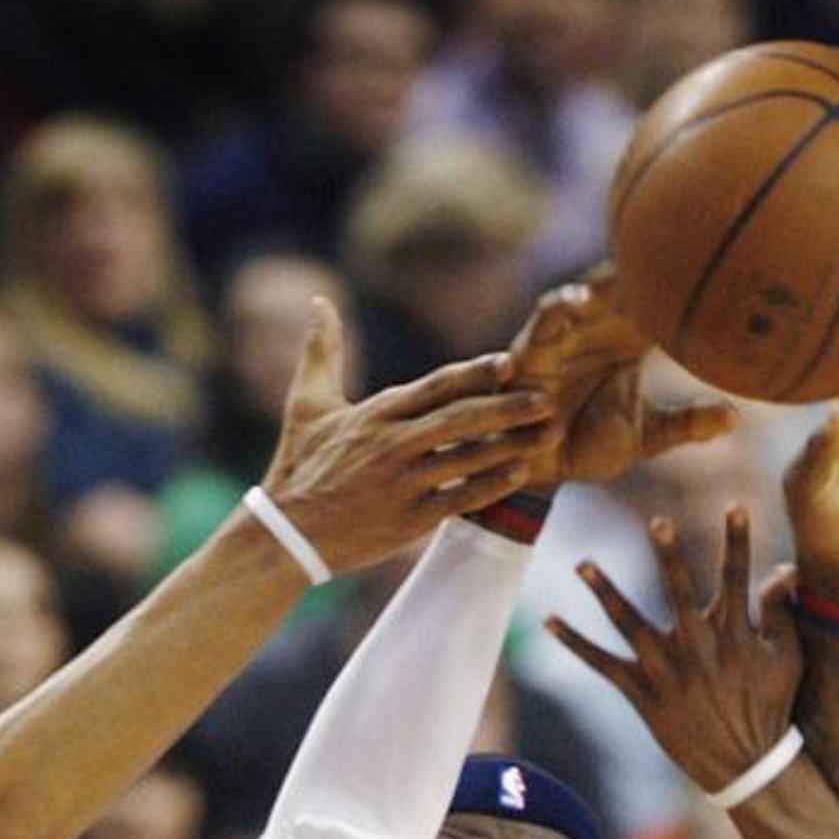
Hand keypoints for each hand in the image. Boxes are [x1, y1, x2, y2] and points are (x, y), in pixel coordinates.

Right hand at [259, 297, 557, 571]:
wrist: (289, 535)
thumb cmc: (299, 465)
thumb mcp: (306, 403)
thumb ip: (321, 352)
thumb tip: (318, 303)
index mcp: (375, 414)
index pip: (434, 386)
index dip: (474, 373)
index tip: (511, 360)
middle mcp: (391, 445)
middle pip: (460, 419)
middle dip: (507, 407)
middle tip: (548, 397)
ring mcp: (402, 483)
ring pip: (466, 459)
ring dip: (511, 445)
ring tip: (550, 433)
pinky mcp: (409, 520)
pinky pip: (459, 499)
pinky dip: (492, 486)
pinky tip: (522, 473)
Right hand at [509, 271, 735, 487]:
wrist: (552, 471)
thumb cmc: (595, 441)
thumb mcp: (647, 434)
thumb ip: (687, 423)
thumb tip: (734, 418)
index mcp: (619, 340)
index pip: (641, 299)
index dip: (660, 278)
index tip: (691, 254)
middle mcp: (587, 333)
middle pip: (605, 291)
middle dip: (620, 273)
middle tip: (649, 254)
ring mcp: (554, 343)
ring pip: (566, 305)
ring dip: (579, 293)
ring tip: (597, 286)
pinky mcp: (526, 362)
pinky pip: (534, 335)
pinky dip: (549, 319)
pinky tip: (571, 306)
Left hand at [547, 510, 800, 793]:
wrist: (746, 763)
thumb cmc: (770, 707)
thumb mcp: (788, 659)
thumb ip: (782, 612)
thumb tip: (785, 569)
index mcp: (734, 634)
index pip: (737, 577)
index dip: (738, 541)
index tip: (735, 506)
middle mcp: (698, 647)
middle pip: (679, 591)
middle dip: (670, 555)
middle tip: (658, 522)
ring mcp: (668, 671)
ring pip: (630, 623)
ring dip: (606, 591)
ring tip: (583, 563)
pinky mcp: (644, 695)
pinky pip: (603, 665)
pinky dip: (576, 644)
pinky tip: (550, 622)